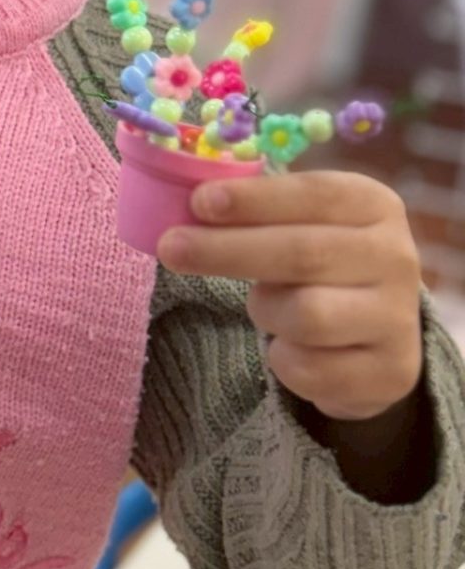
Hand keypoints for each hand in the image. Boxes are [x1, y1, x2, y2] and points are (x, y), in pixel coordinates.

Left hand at [159, 172, 423, 423]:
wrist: (377, 339)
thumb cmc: (323, 267)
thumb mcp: (304, 225)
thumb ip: (259, 212)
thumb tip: (190, 206)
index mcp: (375, 206)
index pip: (316, 195)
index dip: (256, 199)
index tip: (200, 203)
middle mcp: (396, 257)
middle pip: (303, 254)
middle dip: (228, 250)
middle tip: (170, 248)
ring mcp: (397, 318)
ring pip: (307, 315)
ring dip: (266, 310)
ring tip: (264, 306)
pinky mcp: (388, 373)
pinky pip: (308, 369)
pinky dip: (282, 359)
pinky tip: (289, 347)